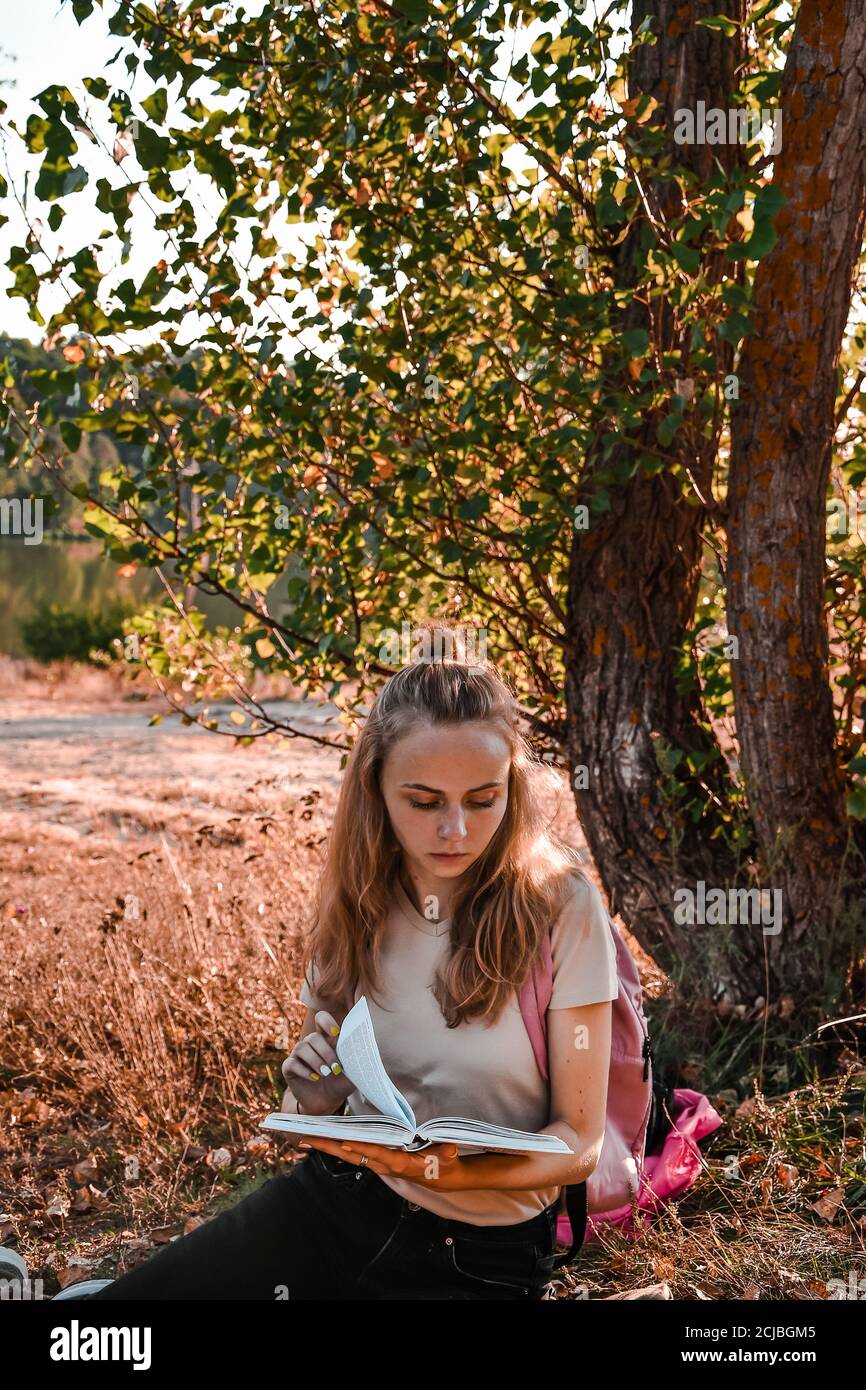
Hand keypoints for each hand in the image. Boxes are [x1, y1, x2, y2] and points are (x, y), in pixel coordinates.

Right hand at [281, 1009, 355, 1117]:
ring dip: (315, 1060)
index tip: (336, 1033)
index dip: (326, 1022)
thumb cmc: (341, 1083)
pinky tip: (314, 1078)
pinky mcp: (289, 1068)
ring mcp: (298, 1055)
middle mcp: (311, 1044)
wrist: (327, 1102)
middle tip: (335, 1068)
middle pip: (313, 1037)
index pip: (321, 1019)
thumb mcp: (352, 1072)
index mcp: (326, 1039)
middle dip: (325, 1052)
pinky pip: (291, 1063)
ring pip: (301, 1047)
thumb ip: (356, 1060)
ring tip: (325, 1073)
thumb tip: (369, 1049)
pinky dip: (304, 1070)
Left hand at [298, 1137, 466, 1190]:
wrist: (441, 1177)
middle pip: (352, 1155)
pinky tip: (325, 1140)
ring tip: (305, 1137)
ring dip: (327, 1146)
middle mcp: (383, 1164)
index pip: (377, 1154)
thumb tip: (450, 1149)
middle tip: (304, 1139)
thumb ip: (447, 1154)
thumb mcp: (448, 1160)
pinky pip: (354, 1153)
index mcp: (398, 1163)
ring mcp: (378, 1163)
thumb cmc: (444, 1165)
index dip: (361, 1149)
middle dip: (328, 1148)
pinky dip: (338, 1146)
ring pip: (349, 1154)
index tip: (343, 1143)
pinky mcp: (377, 1160)